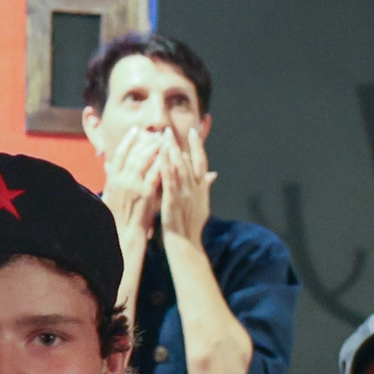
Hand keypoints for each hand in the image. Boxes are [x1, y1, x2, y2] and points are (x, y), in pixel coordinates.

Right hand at [100, 126, 164, 242]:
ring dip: (155, 148)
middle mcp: (121, 180)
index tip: (135, 130)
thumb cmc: (119, 217)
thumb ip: (112, 178)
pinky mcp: (144, 193)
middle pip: (133, 154)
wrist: (124, 234)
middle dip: (145, 142)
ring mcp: (132, 186)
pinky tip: (169, 156)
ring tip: (164, 140)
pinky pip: (154, 174)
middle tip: (156, 134)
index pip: (119, 154)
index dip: (127, 140)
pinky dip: (161, 163)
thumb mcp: (111, 195)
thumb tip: (109, 164)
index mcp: (112, 179)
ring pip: (143, 161)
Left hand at [157, 126, 216, 246]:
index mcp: (201, 188)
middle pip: (188, 161)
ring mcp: (185, 194)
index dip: (196, 145)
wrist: (187, 244)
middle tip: (170, 129)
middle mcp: (195, 188)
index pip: (200, 161)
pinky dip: (166, 168)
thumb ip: (206, 187)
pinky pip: (169, 182)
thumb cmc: (192, 227)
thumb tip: (212, 175)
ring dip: (171, 151)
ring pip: (178, 168)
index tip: (192, 131)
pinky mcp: (173, 201)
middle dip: (178, 143)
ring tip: (163, 137)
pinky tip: (161, 157)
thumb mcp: (203, 205)